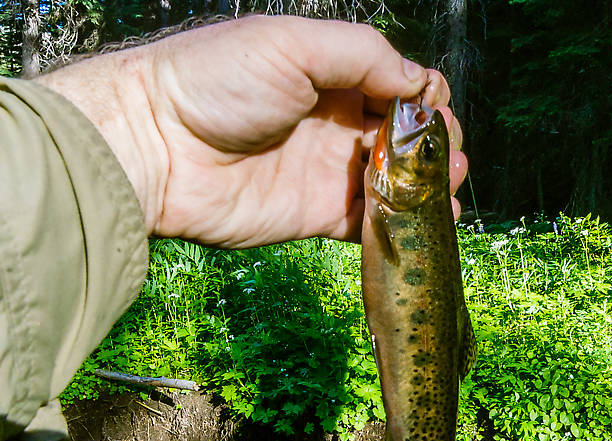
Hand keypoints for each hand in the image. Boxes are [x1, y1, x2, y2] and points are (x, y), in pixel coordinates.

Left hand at [36, 15, 467, 247]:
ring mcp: (329, 170)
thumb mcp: (292, 44)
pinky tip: (433, 220)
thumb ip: (362, 54)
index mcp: (333, 75)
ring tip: (450, 183)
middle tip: (446, 153)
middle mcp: (336, 122)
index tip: (431, 108)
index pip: (399, 84)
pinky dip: (405, 222)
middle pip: (405, 135)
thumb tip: (417, 81)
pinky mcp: (319, 214)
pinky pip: (371, 221)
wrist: (157, 147)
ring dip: (431, 183)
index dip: (424, 96)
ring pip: (396, 180)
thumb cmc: (217, 81)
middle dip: (436, 142)